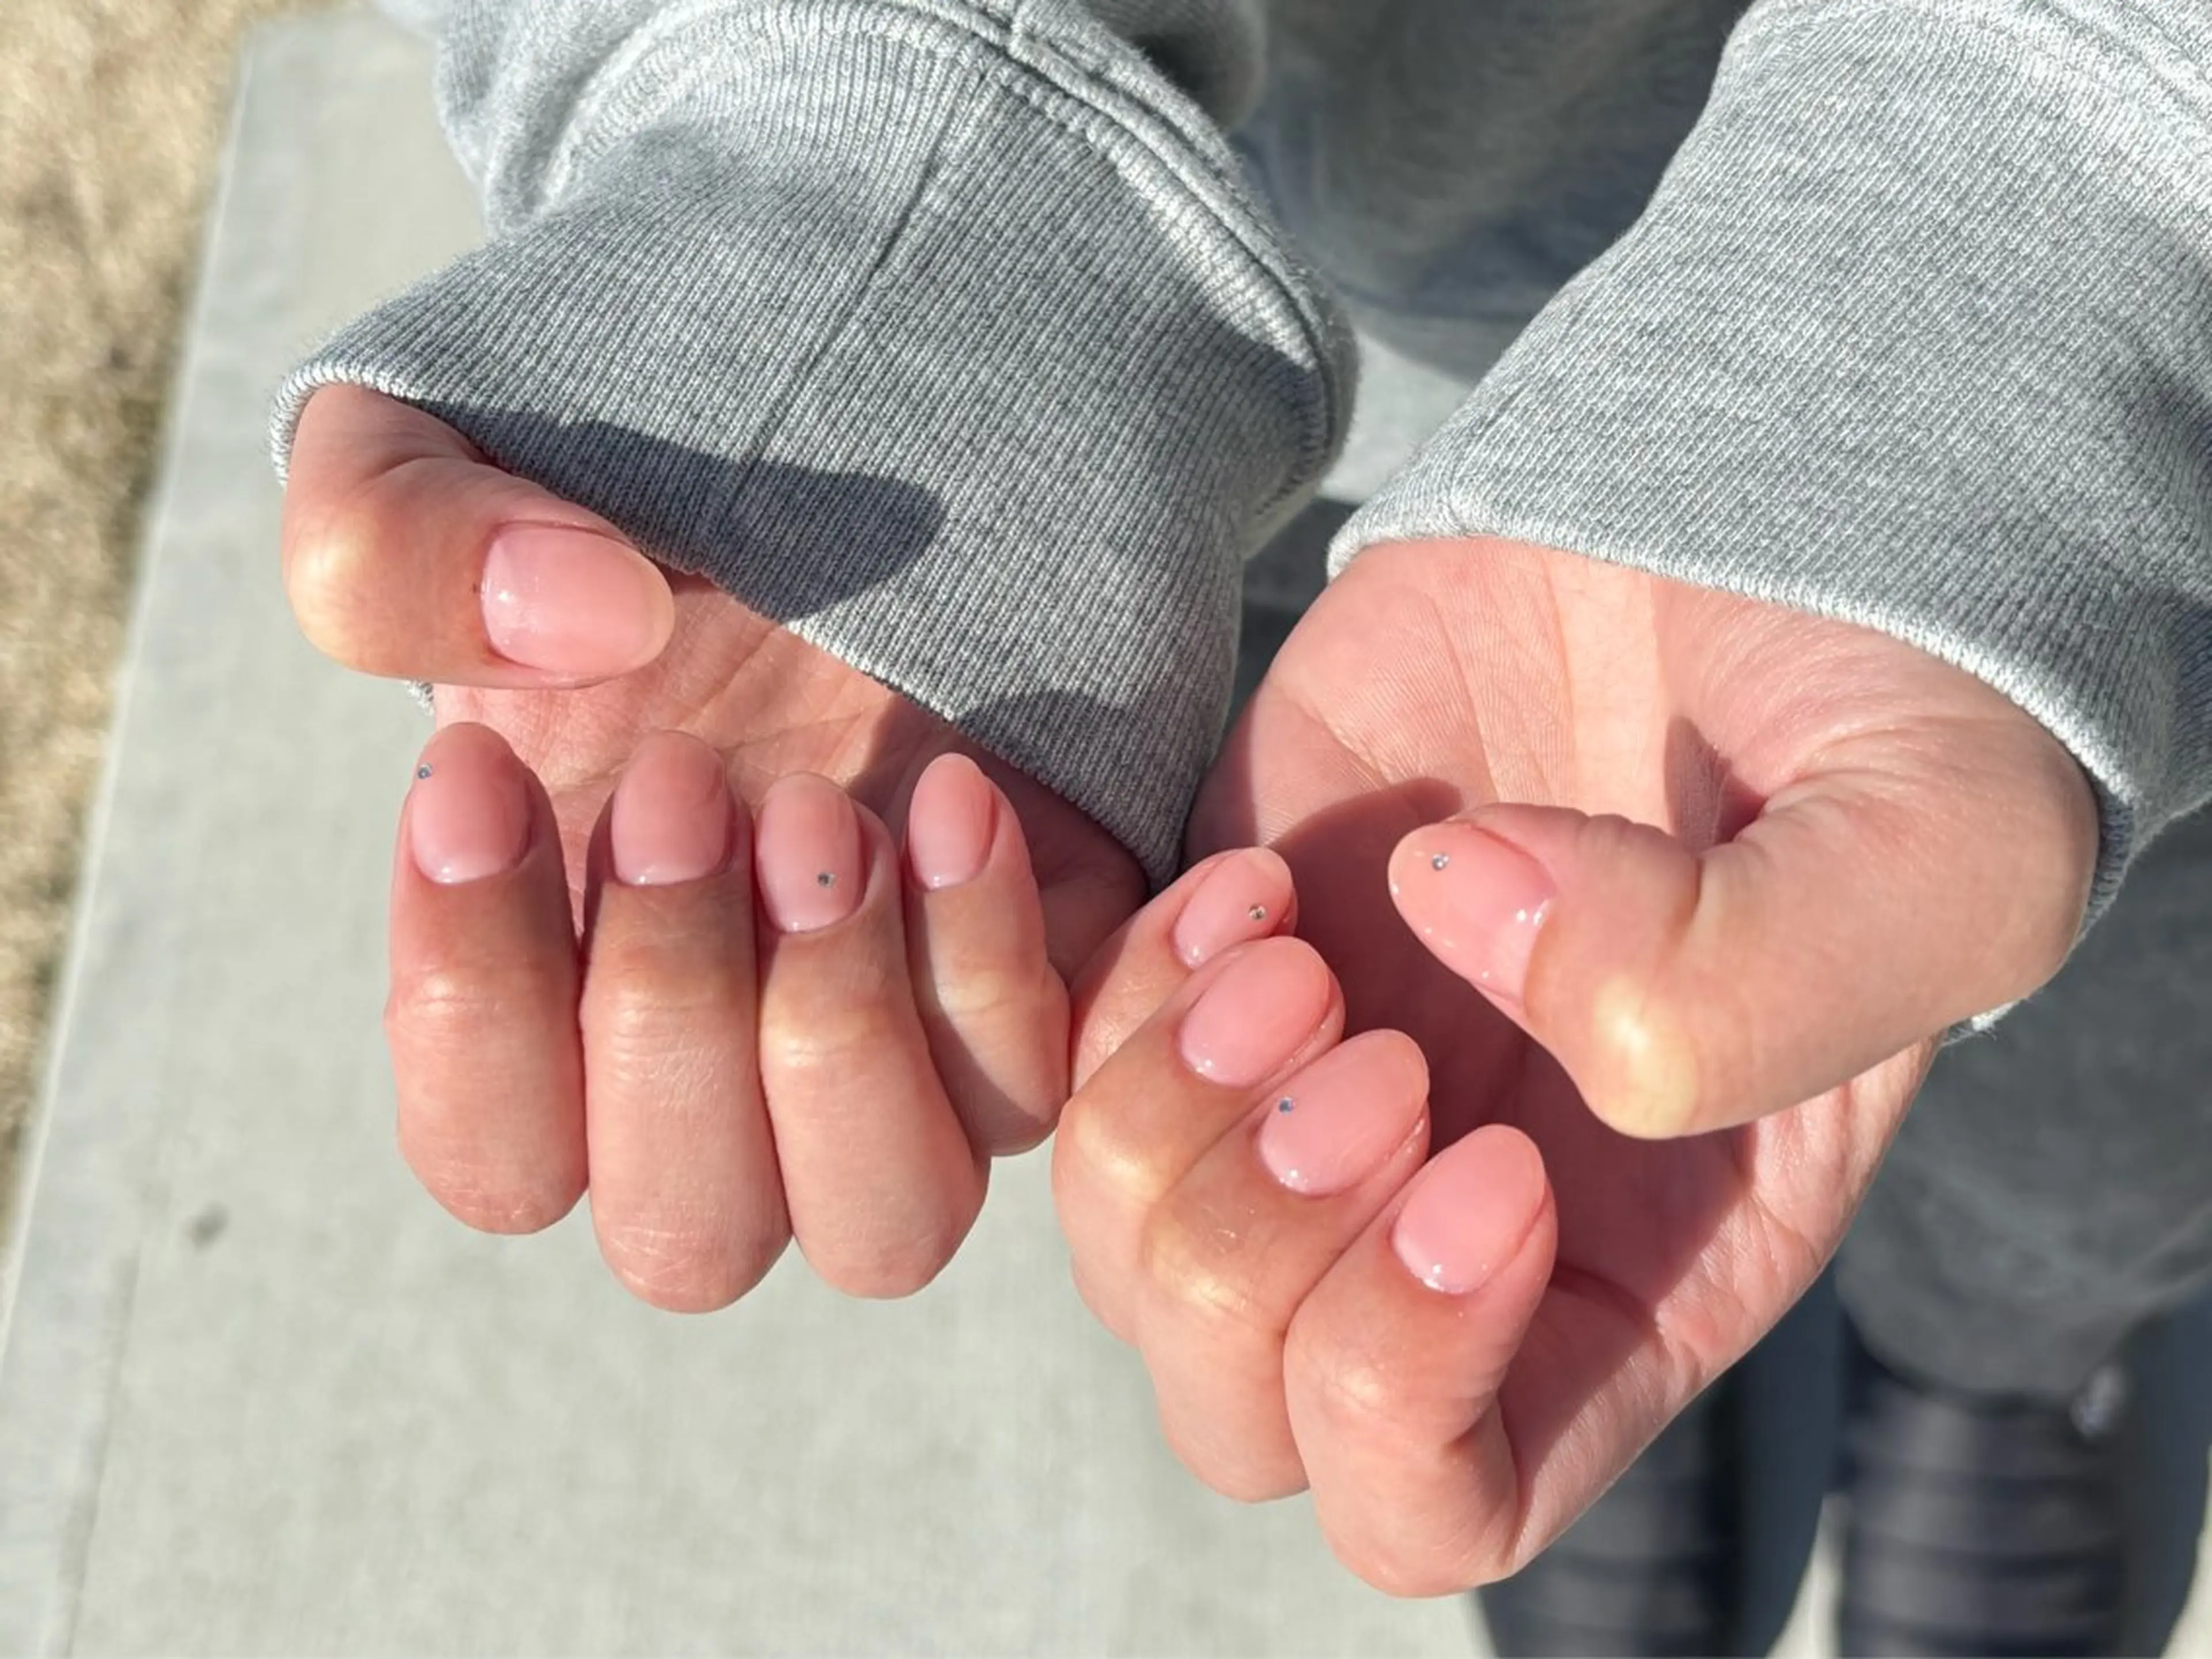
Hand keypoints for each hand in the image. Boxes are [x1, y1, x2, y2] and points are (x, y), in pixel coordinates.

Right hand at [282, 386, 1140, 1304]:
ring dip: (840, 1039)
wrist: (842, 434)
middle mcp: (724, 1067)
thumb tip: (574, 635)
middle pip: (689, 1237)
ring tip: (827, 815)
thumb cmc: (616, 485)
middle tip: (685, 779)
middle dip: (672, 1017)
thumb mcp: (432, 462)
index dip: (471, 1004)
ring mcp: (893, 1044)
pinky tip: (963, 787)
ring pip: (885, 1227)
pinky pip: (1035, 1082)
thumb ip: (396, 551)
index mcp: (552, 999)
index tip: (486, 773)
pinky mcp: (1035, 982)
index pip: (494, 1153)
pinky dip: (996, 960)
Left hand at [1057, 535, 2098, 1590]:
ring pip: (1121, 1251)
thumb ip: (1757, 977)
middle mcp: (1448, 1222)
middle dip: (1256, 1249)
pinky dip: (1115, 992)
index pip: (1441, 1500)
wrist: (1726, 538)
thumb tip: (1481, 934)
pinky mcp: (1214, 959)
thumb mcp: (1939, 853)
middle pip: (1234, 1406)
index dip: (1405, 1381)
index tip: (1489, 1163)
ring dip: (1168, 1113)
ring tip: (1291, 946)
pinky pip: (1066, 1069)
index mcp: (1635, 1276)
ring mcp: (1312, 1090)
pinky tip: (1249, 882)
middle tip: (1374, 1044)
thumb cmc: (1869, 716)